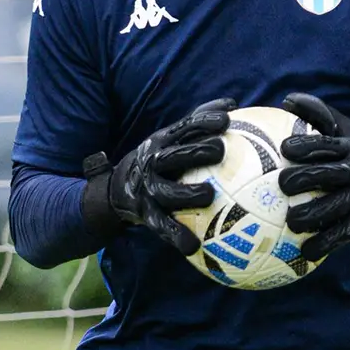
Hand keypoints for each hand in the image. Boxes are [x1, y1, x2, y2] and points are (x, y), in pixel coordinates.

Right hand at [83, 98, 236, 255]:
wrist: (116, 189)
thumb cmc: (158, 160)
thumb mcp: (171, 137)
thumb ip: (198, 122)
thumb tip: (233, 102)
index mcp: (162, 141)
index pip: (185, 127)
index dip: (204, 121)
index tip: (226, 119)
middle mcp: (153, 162)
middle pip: (175, 156)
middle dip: (197, 152)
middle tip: (221, 150)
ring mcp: (148, 188)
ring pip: (167, 192)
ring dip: (188, 193)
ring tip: (211, 195)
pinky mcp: (145, 213)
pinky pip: (162, 226)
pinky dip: (176, 236)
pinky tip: (193, 246)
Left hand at [277, 93, 349, 261]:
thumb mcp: (345, 128)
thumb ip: (318, 113)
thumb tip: (287, 99)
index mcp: (348, 148)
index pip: (325, 145)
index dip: (305, 146)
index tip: (284, 149)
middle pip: (328, 175)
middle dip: (304, 179)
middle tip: (282, 184)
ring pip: (335, 207)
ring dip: (312, 215)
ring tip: (291, 221)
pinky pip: (342, 234)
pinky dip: (324, 244)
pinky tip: (305, 251)